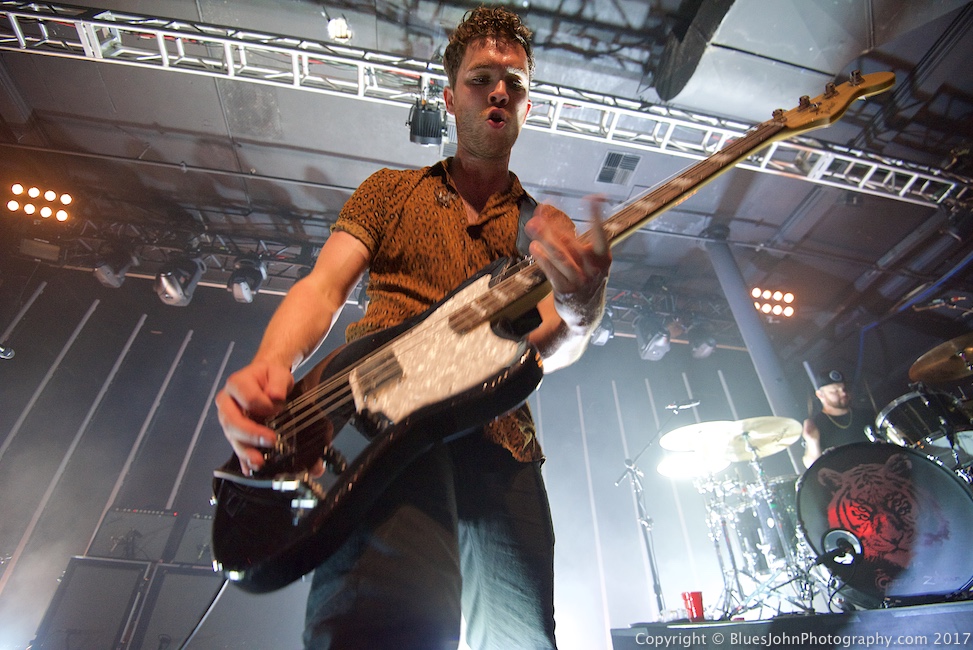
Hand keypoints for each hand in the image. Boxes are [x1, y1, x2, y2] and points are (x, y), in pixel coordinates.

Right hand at [215, 361, 293, 473]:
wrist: (265, 381)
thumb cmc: (269, 377)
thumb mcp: (278, 373)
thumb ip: (278, 383)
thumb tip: (275, 396)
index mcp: (236, 384)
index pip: (248, 398)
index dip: (263, 406)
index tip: (278, 409)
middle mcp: (227, 402)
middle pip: (232, 421)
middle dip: (251, 434)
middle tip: (270, 440)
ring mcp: (228, 419)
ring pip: (232, 437)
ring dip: (245, 451)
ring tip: (259, 462)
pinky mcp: (235, 432)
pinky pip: (237, 446)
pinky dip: (243, 459)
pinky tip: (250, 469)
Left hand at [526, 198, 611, 326]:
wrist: (586, 314)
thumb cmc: (585, 279)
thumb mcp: (588, 261)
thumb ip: (570, 241)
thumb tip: (548, 218)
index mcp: (603, 257)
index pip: (601, 233)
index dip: (597, 215)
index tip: (593, 197)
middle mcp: (593, 268)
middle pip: (571, 241)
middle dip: (553, 225)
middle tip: (539, 211)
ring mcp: (580, 280)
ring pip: (560, 256)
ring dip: (545, 239)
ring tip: (532, 226)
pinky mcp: (565, 290)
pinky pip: (552, 271)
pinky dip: (542, 258)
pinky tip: (534, 247)